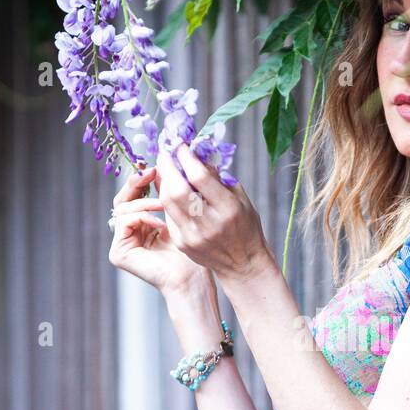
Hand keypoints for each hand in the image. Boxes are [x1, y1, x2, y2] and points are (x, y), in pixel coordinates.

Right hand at [108, 164, 211, 296]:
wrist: (192, 278)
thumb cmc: (192, 250)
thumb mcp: (179, 212)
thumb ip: (167, 191)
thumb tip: (162, 163)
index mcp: (141, 223)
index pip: (134, 194)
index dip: (141, 179)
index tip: (154, 166)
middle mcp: (128, 232)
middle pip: (123, 198)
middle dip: (137, 183)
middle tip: (152, 172)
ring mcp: (121, 243)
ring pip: (122, 207)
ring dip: (145, 202)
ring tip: (164, 204)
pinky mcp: (118, 253)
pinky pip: (124, 222)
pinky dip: (142, 217)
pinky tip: (160, 222)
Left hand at [156, 145, 272, 281]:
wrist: (242, 264)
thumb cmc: (245, 226)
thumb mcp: (240, 198)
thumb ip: (218, 177)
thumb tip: (197, 154)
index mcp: (228, 209)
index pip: (199, 177)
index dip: (186, 157)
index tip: (181, 145)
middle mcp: (208, 224)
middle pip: (177, 189)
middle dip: (168, 166)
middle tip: (166, 152)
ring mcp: (193, 236)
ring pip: (168, 201)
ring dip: (164, 180)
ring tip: (166, 168)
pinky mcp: (182, 243)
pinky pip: (169, 215)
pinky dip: (168, 199)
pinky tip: (171, 189)